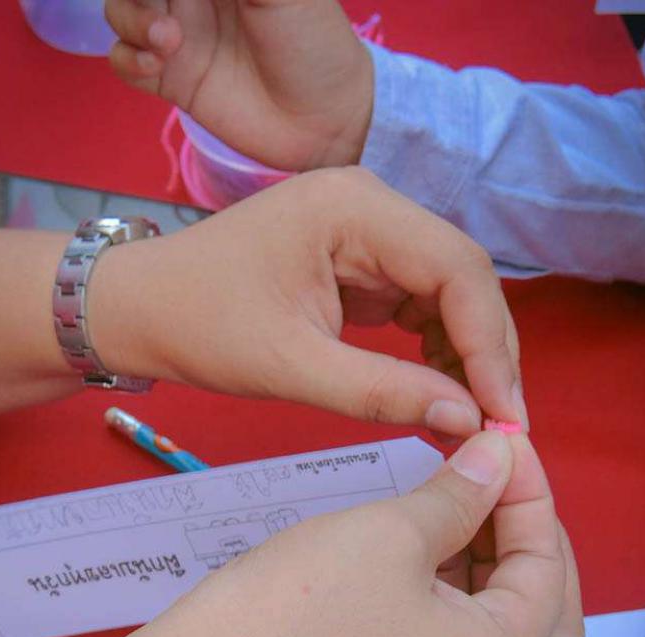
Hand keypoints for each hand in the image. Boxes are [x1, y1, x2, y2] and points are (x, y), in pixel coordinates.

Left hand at [91, 168, 527, 434]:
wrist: (140, 309)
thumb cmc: (200, 327)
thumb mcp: (292, 367)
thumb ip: (383, 393)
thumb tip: (465, 422)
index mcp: (353, 208)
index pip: (456, 269)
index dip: (490, 346)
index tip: (504, 416)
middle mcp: (371, 204)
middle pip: (463, 274)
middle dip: (487, 352)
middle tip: (502, 425)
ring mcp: (367, 229)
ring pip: (448, 290)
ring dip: (467, 353)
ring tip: (475, 418)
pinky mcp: (361, 258)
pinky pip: (419, 300)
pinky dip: (437, 347)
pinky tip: (442, 392)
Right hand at [105, 0, 371, 170]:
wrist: (324, 120)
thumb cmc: (313, 42)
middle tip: (165, 12)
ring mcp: (177, 36)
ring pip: (120, 11)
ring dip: (131, 18)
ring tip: (168, 42)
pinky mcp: (171, 81)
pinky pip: (123, 61)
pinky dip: (127, 58)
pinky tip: (156, 65)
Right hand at [156, 427, 580, 636]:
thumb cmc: (303, 605)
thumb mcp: (391, 533)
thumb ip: (461, 494)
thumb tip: (502, 455)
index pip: (550, 566)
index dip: (532, 492)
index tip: (501, 435)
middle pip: (547, 611)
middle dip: (533, 538)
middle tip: (498, 478)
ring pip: (502, 624)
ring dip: (496, 560)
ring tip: (462, 495)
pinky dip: (458, 585)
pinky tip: (429, 535)